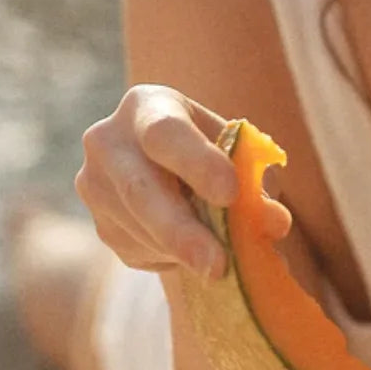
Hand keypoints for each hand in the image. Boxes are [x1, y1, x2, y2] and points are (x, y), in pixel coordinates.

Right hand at [76, 85, 290, 278]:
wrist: (175, 167)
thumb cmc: (216, 152)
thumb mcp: (238, 154)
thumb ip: (257, 182)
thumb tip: (275, 221)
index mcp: (146, 105)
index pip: (165, 133)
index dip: (196, 163)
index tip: (230, 194)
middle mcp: (108, 141)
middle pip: (140, 189)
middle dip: (182, 230)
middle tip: (219, 264)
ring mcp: (94, 185)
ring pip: (138, 228)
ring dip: (183, 251)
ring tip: (222, 262)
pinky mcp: (100, 225)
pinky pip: (136, 250)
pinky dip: (171, 258)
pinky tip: (193, 250)